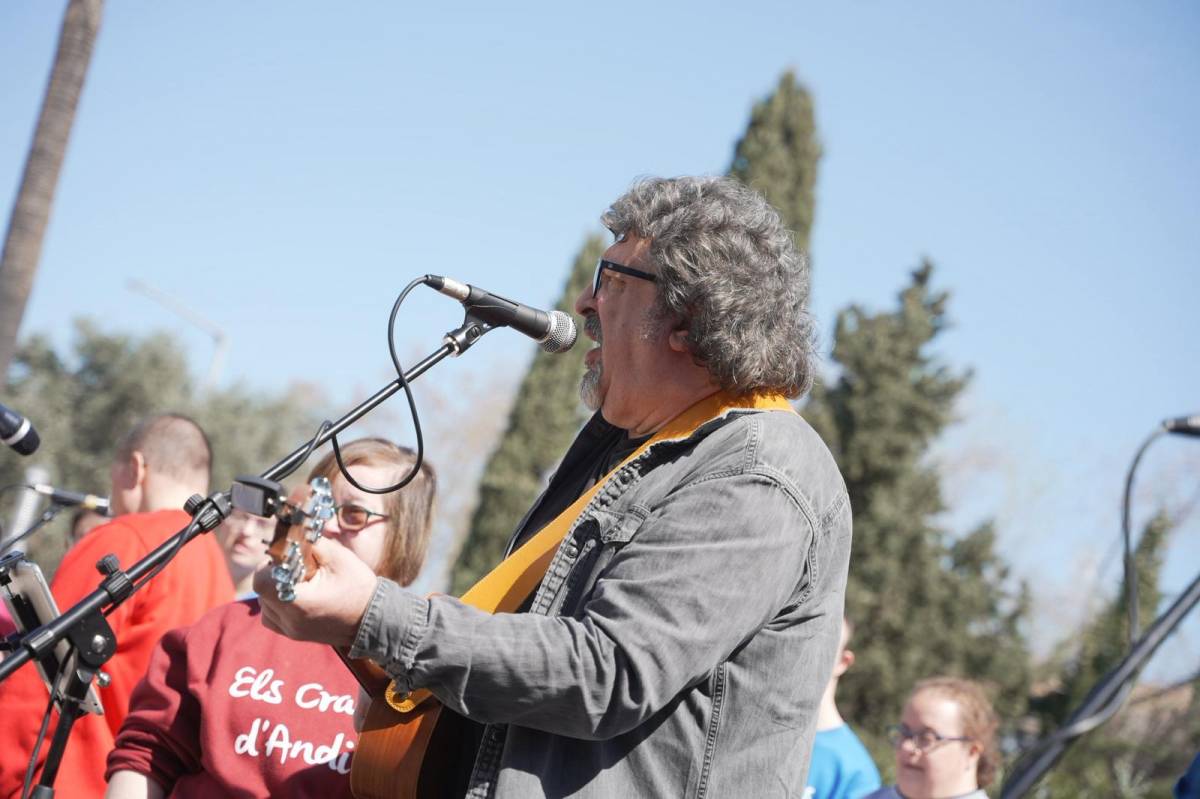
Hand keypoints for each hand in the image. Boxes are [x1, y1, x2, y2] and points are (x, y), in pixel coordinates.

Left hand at [254, 537, 378, 647]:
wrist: (373, 618)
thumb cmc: (358, 587)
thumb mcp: (339, 558)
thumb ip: (313, 542)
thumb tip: (295, 529)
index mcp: (300, 602)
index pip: (261, 582)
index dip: (267, 566)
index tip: (283, 558)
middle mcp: (291, 620)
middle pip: (262, 592)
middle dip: (273, 575)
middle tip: (294, 567)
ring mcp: (292, 630)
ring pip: (264, 606)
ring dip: (274, 590)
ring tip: (297, 582)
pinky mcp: (295, 634)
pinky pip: (273, 618)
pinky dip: (277, 605)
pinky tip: (295, 595)